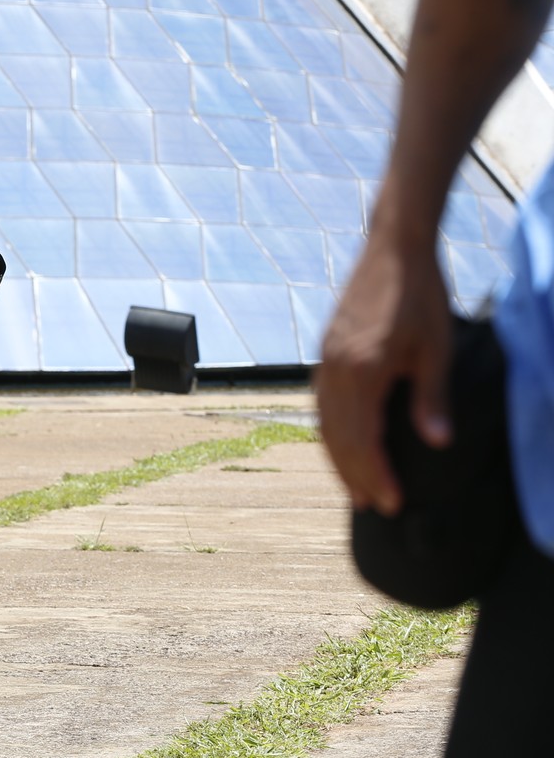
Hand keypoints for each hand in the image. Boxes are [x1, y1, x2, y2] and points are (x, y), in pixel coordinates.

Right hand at [315, 234, 453, 516]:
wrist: (393, 250)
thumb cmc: (421, 297)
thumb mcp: (437, 350)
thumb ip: (432, 399)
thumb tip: (436, 443)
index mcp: (361, 371)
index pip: (363, 438)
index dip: (377, 474)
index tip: (392, 502)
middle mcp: (335, 369)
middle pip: (338, 436)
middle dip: (355, 475)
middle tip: (373, 507)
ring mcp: (326, 360)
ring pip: (324, 421)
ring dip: (339, 457)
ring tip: (355, 486)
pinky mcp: (327, 351)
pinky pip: (321, 403)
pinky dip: (331, 430)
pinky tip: (343, 442)